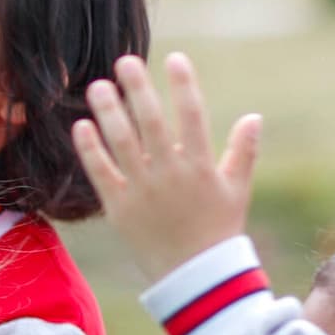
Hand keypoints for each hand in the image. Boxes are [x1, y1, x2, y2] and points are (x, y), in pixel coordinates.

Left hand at [73, 51, 261, 282]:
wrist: (193, 276)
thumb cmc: (218, 230)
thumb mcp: (237, 190)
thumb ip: (243, 152)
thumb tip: (253, 117)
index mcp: (201, 166)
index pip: (193, 115)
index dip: (184, 85)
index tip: (175, 58)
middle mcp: (170, 174)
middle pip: (151, 123)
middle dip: (139, 89)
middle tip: (125, 60)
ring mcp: (142, 190)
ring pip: (122, 143)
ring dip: (109, 112)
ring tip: (97, 85)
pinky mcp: (118, 208)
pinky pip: (101, 173)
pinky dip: (90, 149)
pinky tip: (81, 125)